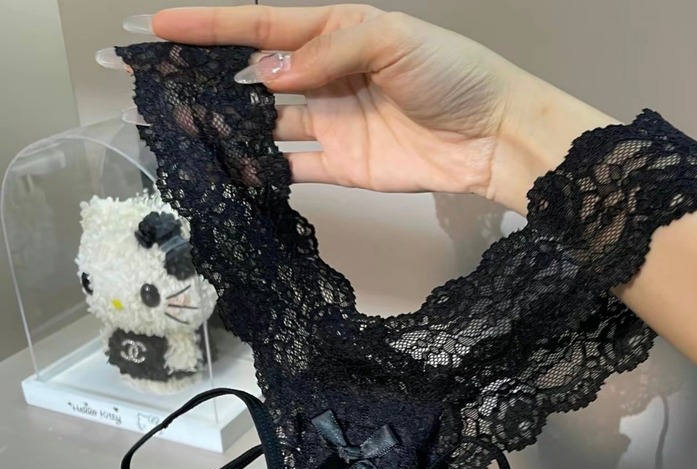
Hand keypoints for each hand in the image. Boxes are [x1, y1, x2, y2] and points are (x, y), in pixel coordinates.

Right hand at [105, 5, 613, 213]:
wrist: (493, 136)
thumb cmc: (451, 73)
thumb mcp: (391, 38)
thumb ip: (327, 51)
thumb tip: (268, 74)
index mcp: (335, 31)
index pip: (262, 25)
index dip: (211, 26)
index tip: (159, 25)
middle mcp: (326, 76)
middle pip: (256, 77)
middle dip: (208, 78)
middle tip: (158, 83)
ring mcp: (333, 124)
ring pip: (268, 123)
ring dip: (230, 126)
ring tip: (184, 128)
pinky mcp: (344, 167)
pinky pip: (295, 166)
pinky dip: (265, 169)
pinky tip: (233, 168)